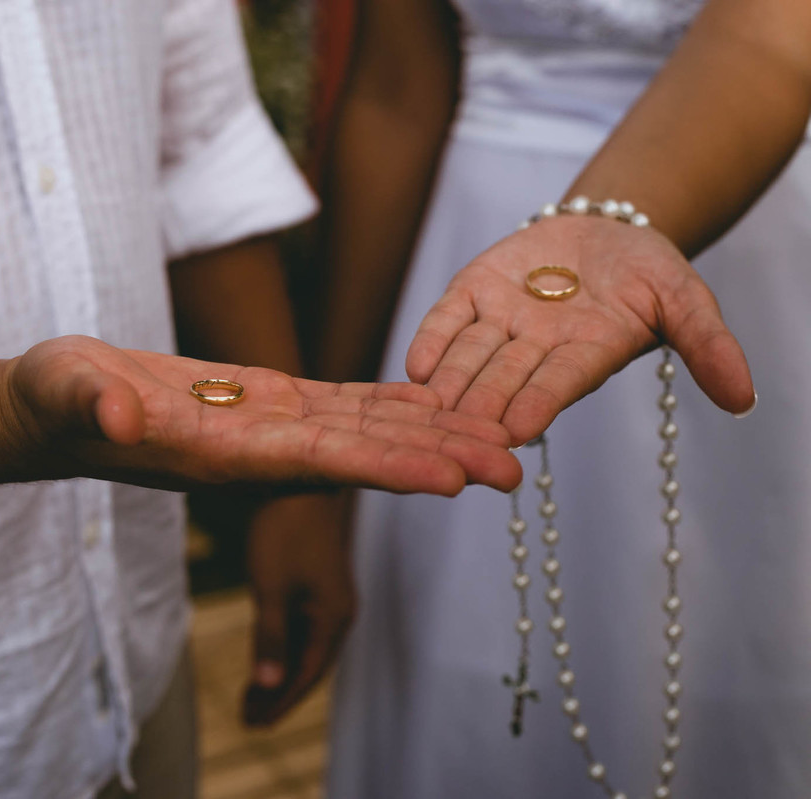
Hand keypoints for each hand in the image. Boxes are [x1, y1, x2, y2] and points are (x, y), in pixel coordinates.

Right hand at [6, 335, 521, 493]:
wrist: (54, 412)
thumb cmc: (54, 403)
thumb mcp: (65, 391)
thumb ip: (92, 403)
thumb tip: (121, 414)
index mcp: (220, 453)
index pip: (316, 463)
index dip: (386, 466)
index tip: (454, 477)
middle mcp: (257, 451)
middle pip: (362, 456)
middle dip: (436, 459)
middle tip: (516, 467)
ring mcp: (266, 430)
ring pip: (364, 432)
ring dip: (431, 434)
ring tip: (500, 438)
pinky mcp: (266, 404)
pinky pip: (342, 407)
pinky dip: (392, 407)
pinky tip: (435, 401)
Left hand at [243, 492, 353, 726]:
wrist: (303, 479)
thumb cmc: (285, 530)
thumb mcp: (272, 588)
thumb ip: (271, 638)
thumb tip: (266, 687)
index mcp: (333, 620)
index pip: (305, 676)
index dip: (279, 703)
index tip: (252, 725)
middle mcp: (338, 614)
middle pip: (308, 667)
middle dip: (278, 695)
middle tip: (247, 719)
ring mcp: (330, 598)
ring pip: (305, 648)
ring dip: (280, 673)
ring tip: (250, 697)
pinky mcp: (318, 583)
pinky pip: (303, 628)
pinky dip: (283, 647)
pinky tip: (265, 654)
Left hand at [405, 215, 755, 444]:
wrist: (607, 228)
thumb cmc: (649, 271)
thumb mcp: (685, 299)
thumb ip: (707, 344)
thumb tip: (745, 399)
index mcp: (585, 357)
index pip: (558, 384)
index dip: (538, 403)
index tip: (519, 430)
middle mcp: (536, 349)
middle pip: (505, 380)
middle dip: (481, 405)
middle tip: (456, 434)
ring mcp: (500, 322)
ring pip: (470, 357)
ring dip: (448, 384)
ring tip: (425, 410)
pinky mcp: (473, 293)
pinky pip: (447, 319)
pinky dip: (431, 340)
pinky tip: (413, 366)